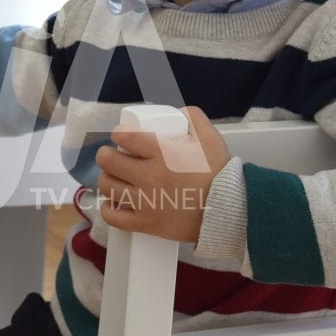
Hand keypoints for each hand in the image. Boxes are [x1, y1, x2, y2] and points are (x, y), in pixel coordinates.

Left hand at [93, 107, 233, 242]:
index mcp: (162, 153)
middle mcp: (149, 176)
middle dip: (107, 156)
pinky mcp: (147, 223)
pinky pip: (114, 217)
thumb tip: (178, 112)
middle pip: (108, 162)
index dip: (118, 133)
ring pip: (108, 187)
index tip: (121, 136)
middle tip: (112, 156)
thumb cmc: (218, 174)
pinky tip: (113, 203)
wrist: (228, 210)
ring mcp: (146, 202)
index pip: (125, 136)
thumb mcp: (210, 137)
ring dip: (107, 180)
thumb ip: (193, 117)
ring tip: (114, 178)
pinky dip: (108, 209)